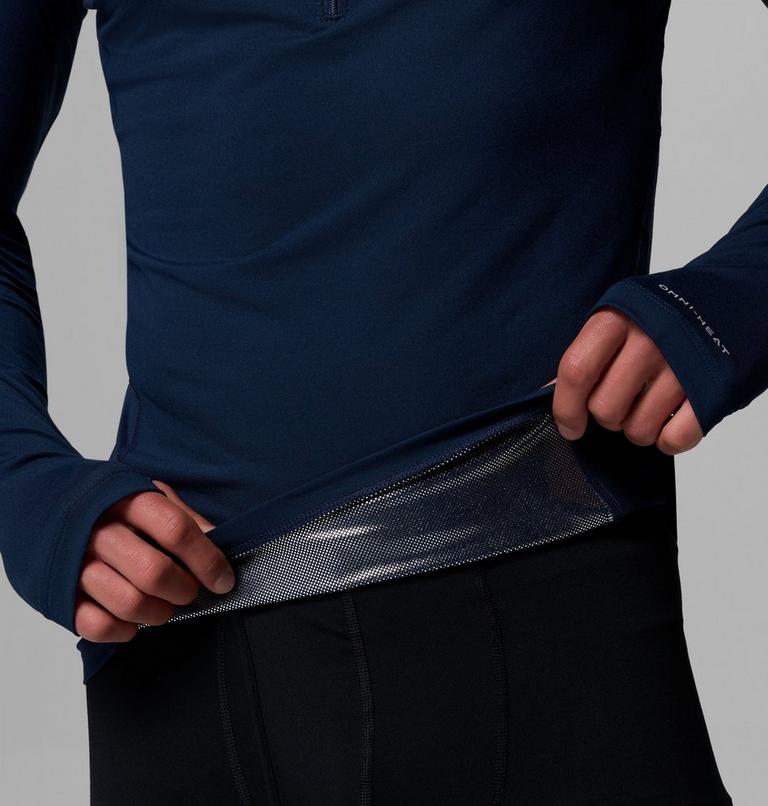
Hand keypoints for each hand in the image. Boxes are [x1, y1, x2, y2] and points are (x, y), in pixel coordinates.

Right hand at [74, 480, 233, 642]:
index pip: (176, 530)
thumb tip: (219, 540)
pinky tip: (133, 621)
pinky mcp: (60, 595)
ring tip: (165, 607)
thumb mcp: (149, 495)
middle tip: (190, 593)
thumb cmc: (111, 504)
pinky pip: (97, 626)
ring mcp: (75, 563)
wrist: (42, 501)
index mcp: (128, 499)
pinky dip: (124, 630)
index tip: (223, 580)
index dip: (207, 560)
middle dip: (184, 590)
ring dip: (158, 613)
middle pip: (154, 572)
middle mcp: (99, 530)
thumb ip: (184, 517)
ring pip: (128, 603)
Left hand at [546, 307, 703, 454]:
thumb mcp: (615, 320)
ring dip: (638, 429)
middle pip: (605, 408)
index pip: (576, 370)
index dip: (566, 407)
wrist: (728, 300)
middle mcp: (649, 340)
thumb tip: (548, 392)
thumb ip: (584, 355)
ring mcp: (682, 365)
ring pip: (638, 430)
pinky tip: (671, 420)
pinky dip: (668, 440)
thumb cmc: (659, 318)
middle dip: (607, 417)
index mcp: (617, 319)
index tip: (569, 427)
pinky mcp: (711, 390)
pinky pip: (675, 439)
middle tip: (623, 400)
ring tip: (649, 406)